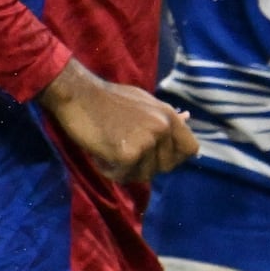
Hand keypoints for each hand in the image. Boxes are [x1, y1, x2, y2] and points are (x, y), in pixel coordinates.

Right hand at [37, 58, 197, 182]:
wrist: (79, 94)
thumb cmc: (109, 98)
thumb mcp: (146, 102)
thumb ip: (164, 117)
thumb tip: (186, 119)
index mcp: (170, 116)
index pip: (191, 149)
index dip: (175, 158)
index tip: (157, 158)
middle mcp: (163, 129)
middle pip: (166, 166)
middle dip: (147, 166)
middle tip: (126, 157)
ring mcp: (147, 142)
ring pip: (144, 174)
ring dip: (126, 169)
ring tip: (110, 152)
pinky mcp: (128, 154)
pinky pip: (123, 176)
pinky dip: (110, 171)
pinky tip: (100, 155)